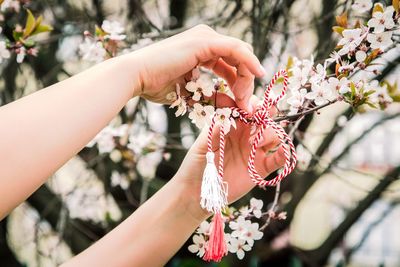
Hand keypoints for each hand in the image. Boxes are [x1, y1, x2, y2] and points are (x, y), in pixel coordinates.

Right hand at [129, 24, 265, 111]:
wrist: (135, 77)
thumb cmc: (155, 86)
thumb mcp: (191, 95)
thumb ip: (211, 98)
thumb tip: (234, 107)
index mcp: (201, 49)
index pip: (231, 63)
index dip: (240, 83)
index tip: (243, 103)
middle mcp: (205, 39)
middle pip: (239, 57)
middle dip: (246, 81)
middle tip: (246, 104)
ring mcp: (205, 37)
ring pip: (240, 53)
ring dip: (247, 77)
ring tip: (246, 99)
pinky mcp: (205, 41)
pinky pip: (236, 50)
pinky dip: (249, 62)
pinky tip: (257, 75)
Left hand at [175, 95, 285, 219]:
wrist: (197, 192)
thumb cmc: (196, 165)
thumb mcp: (202, 145)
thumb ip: (214, 130)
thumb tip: (226, 114)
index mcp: (232, 125)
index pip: (247, 107)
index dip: (250, 103)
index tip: (245, 108)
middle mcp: (246, 135)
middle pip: (264, 117)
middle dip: (266, 112)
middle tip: (260, 117)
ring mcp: (255, 151)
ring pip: (274, 134)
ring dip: (270, 133)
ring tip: (255, 144)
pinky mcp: (261, 168)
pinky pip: (279, 159)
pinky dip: (285, 154)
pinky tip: (281, 152)